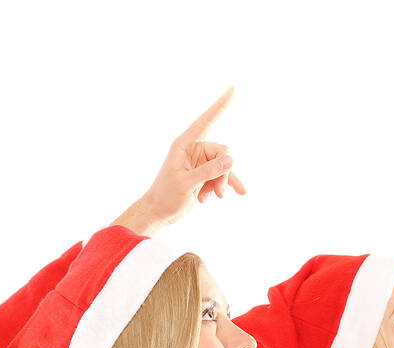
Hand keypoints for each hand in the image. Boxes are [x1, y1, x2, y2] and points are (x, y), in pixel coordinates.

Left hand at [113, 86, 245, 236]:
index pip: (207, 120)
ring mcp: (200, 162)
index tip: (234, 88)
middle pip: (223, 152)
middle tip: (218, 191)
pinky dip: (225, 185)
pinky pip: (223, 175)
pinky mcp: (205, 174)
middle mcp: (194, 149)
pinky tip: (233, 194)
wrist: (159, 213)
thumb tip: (231, 160)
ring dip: (223, 182)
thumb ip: (208, 171)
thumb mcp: (187, 184)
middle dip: (224, 172)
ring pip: (225, 165)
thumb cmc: (166, 196)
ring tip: (217, 196)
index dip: (221, 105)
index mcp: (185, 144)